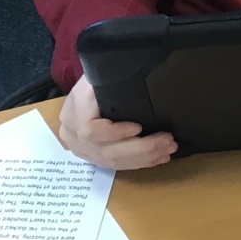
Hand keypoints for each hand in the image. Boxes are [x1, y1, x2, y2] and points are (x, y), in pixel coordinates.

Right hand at [57, 76, 176, 168]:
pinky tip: (156, 159)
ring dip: (144, 158)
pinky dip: (137, 163)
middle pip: (106, 150)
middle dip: (142, 148)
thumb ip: (112, 80)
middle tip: (168, 141)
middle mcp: (73, 133)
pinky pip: (114, 165)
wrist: (82, 91)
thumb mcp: (101, 74)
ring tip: (167, 150)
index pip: (90, 130)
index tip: (139, 127)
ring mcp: (81, 148)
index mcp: (74, 109)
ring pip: (113, 161)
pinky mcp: (91, 157)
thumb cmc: (96, 78)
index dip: (115, 133)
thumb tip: (138, 78)